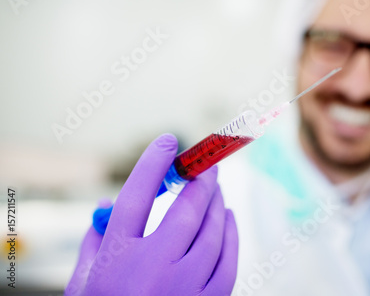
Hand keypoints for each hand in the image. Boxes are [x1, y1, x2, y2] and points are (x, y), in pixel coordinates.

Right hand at [65, 134, 238, 295]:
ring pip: (214, 233)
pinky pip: (229, 262)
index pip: (135, 196)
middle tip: (207, 166)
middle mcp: (151, 270)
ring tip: (217, 190)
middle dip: (201, 180)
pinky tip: (229, 219)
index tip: (170, 141)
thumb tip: (107, 204)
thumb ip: (95, 242)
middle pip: (186, 210)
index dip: (154, 163)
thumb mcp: (83, 284)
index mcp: (115, 259)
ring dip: (218, 205)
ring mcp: (183, 289)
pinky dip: (233, 235)